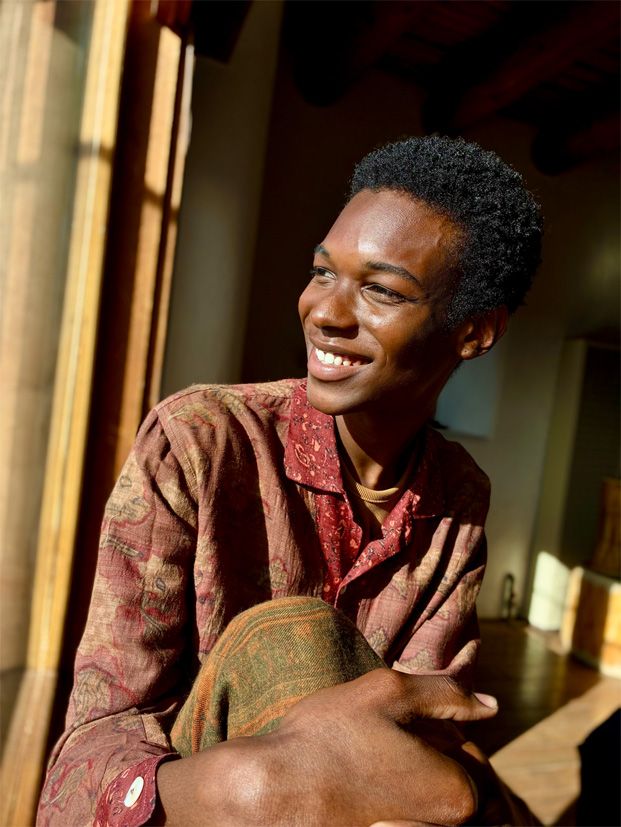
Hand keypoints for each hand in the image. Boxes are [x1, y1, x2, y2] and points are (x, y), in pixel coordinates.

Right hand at [152, 669, 497, 825]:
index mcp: (458, 795)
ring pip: (439, 807)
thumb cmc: (327, 739)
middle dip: (443, 762)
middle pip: (463, 791)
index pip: (477, 761)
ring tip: (385, 767)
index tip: (415, 727)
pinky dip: (408, 805)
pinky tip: (375, 789)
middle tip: (397, 748)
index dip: (448, 734)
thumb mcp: (388, 691)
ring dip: (425, 784)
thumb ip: (447, 692)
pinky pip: (416, 818)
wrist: (269, 793)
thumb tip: (491, 705)